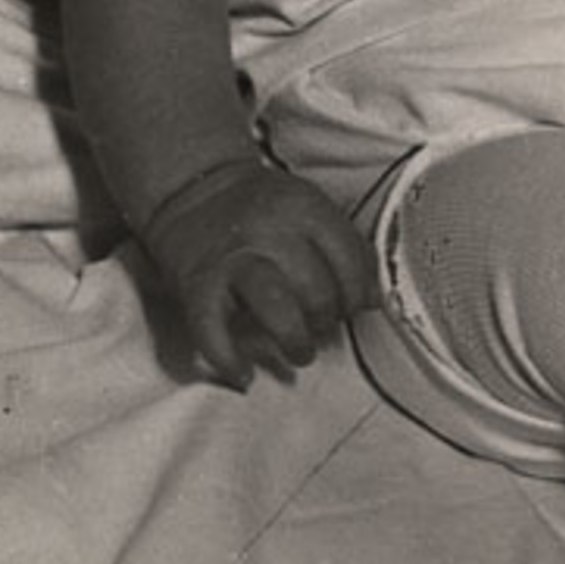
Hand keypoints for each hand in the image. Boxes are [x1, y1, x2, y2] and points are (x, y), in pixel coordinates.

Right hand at [140, 156, 375, 390]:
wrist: (192, 189)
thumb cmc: (260, 207)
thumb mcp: (309, 207)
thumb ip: (344, 246)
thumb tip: (372, 298)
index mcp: (302, 207)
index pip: (348, 257)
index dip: (358, 290)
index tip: (354, 305)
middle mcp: (268, 230)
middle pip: (316, 286)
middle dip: (328, 318)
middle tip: (323, 327)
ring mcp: (231, 258)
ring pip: (274, 305)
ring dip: (294, 339)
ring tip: (300, 352)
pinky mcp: (196, 283)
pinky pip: (211, 329)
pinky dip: (228, 359)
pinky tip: (243, 374)